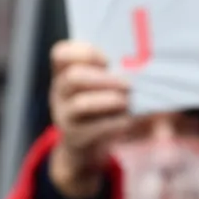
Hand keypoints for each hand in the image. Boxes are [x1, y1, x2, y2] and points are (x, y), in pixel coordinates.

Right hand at [47, 41, 131, 198]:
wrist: (82, 146)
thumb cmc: (96, 105)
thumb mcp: (94, 85)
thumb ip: (107, 72)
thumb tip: (139, 65)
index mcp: (63, 73)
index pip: (60, 53)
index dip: (85, 53)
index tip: (107, 61)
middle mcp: (59, 92)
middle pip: (73, 78)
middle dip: (104, 79)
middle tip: (128, 84)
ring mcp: (64, 116)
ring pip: (80, 104)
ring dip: (109, 101)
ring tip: (127, 101)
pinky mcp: (75, 137)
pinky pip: (94, 129)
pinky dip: (114, 122)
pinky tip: (128, 120)